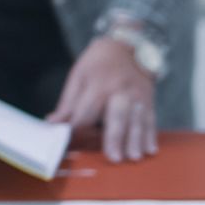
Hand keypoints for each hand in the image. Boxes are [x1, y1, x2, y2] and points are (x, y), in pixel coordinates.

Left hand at [48, 37, 158, 162]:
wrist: (127, 46)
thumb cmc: (97, 64)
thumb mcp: (78, 76)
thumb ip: (68, 103)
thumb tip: (53, 123)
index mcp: (98, 84)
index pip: (87, 110)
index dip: (78, 127)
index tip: (71, 143)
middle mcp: (120, 91)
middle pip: (117, 116)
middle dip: (116, 137)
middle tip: (114, 158)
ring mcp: (138, 96)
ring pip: (137, 120)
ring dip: (136, 140)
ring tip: (134, 158)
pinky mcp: (149, 101)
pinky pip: (151, 120)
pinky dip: (151, 135)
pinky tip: (150, 150)